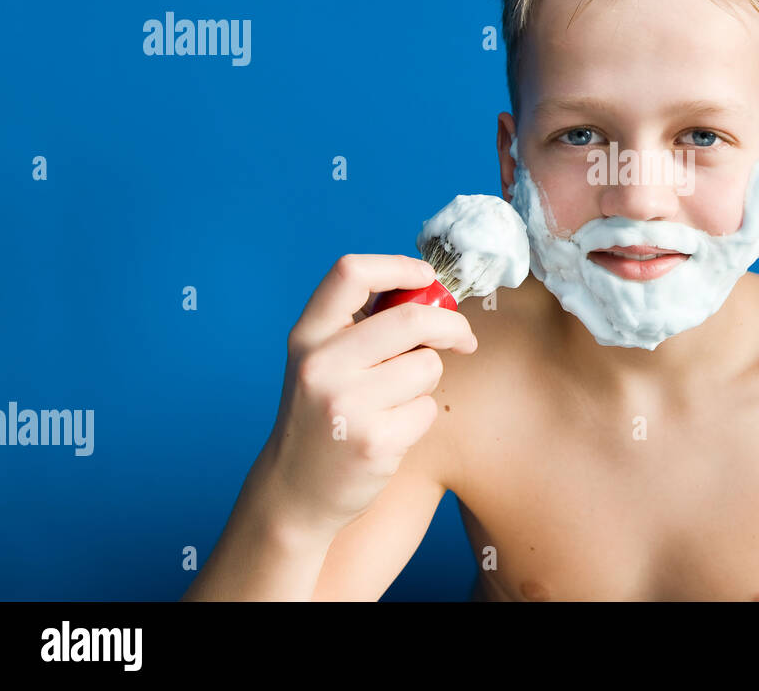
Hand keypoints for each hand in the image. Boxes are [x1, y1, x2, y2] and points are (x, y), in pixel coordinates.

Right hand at [262, 253, 477, 537]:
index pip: (351, 273)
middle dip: (451, 325)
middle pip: (411, 318)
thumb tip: (435, 295)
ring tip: (398, 399)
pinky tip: (392, 430)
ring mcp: (346, 404)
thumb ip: (366, 326)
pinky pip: (426, 408)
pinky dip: (420, 415)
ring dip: (428, 379)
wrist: (295, 491)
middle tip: (463, 338)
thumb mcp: (325, 361)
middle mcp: (321, 365)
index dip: (399, 267)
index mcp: (308, 335)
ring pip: (427, 365)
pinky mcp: (374, 441)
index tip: (428, 279)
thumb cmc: (324, 414)